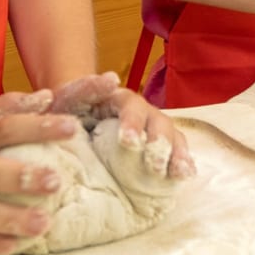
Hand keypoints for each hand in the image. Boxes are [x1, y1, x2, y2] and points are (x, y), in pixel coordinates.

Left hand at [42, 71, 196, 179]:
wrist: (73, 126)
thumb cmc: (69, 112)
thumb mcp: (69, 99)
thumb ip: (85, 88)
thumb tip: (112, 78)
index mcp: (120, 100)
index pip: (131, 106)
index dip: (133, 123)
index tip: (127, 142)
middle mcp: (142, 112)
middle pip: (158, 122)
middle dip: (158, 144)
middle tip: (153, 167)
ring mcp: (152, 130)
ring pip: (172, 137)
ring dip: (176, 154)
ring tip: (178, 173)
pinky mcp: (158, 149)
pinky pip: (176, 153)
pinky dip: (182, 163)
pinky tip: (185, 175)